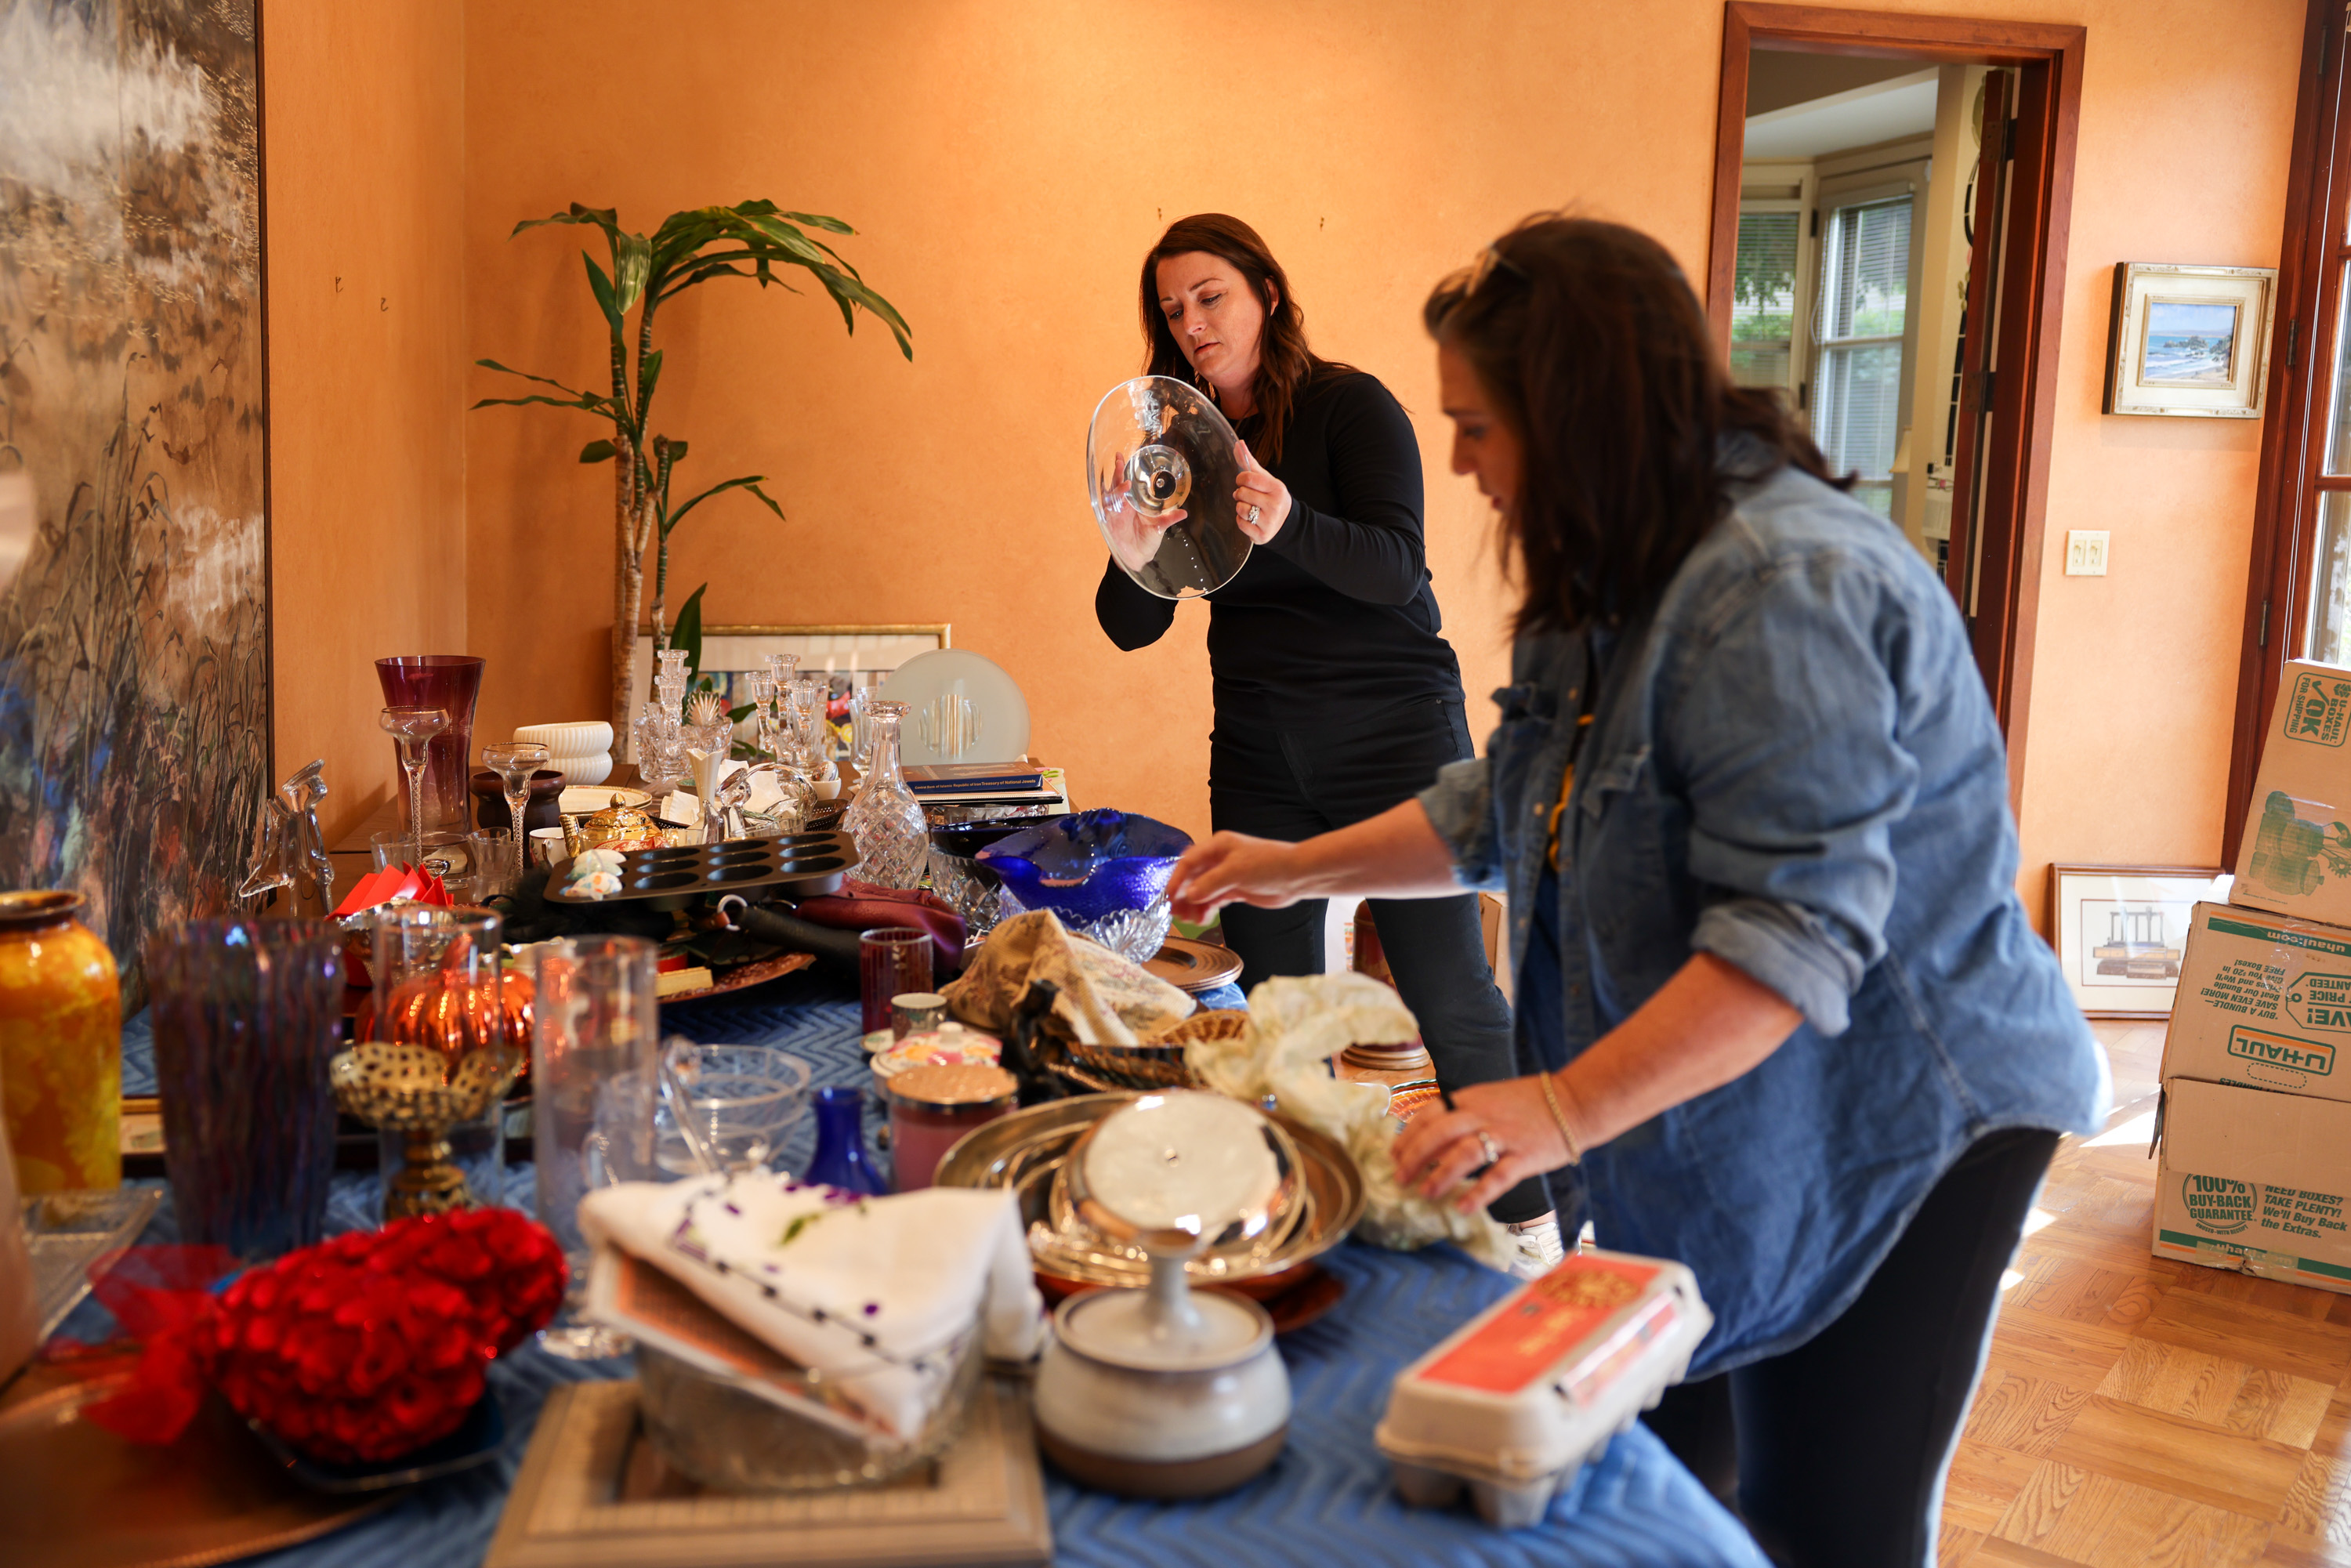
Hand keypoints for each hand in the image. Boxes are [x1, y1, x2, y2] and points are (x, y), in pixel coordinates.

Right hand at [1100, 446, 1183, 572]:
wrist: (1137, 559)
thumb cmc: (1146, 542)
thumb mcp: (1160, 528)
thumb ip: (1170, 519)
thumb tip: (1184, 513)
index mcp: (1132, 503)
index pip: (1127, 482)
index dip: (1125, 470)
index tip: (1126, 458)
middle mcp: (1122, 506)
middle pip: (1116, 484)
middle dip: (1117, 471)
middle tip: (1120, 459)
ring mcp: (1115, 513)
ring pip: (1111, 494)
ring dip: (1116, 486)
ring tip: (1126, 481)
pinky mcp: (1110, 522)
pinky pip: (1109, 509)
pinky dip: (1114, 501)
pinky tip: (1121, 497)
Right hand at [1167, 830, 1309, 922]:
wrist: (1296, 875)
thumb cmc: (1269, 865)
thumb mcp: (1236, 871)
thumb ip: (1211, 883)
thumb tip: (1188, 895)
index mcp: (1218, 846)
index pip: (1189, 861)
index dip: (1177, 878)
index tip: (1169, 896)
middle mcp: (1220, 859)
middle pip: (1193, 877)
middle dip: (1183, 894)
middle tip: (1176, 913)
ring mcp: (1228, 875)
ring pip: (1203, 890)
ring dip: (1194, 905)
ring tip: (1190, 921)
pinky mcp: (1236, 889)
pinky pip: (1215, 899)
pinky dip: (1207, 909)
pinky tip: (1203, 919)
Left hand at [1233, 441, 1290, 543]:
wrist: (1286, 522)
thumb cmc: (1272, 497)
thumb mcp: (1265, 479)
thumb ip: (1250, 462)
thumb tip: (1238, 443)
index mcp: (1277, 489)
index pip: (1248, 477)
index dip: (1241, 479)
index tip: (1243, 482)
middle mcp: (1275, 505)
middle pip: (1242, 493)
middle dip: (1240, 494)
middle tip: (1248, 497)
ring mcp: (1268, 522)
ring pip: (1240, 509)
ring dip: (1241, 508)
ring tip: (1250, 508)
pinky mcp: (1261, 535)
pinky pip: (1240, 524)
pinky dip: (1241, 521)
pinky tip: (1251, 519)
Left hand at [1392, 1075, 1581, 1213]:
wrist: (1575, 1102)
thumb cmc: (1531, 1103)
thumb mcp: (1491, 1097)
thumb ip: (1465, 1112)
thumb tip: (1435, 1134)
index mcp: (1472, 1099)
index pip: (1430, 1115)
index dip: (1408, 1136)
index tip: (1394, 1155)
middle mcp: (1484, 1115)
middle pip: (1439, 1133)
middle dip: (1414, 1157)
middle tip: (1400, 1179)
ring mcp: (1505, 1135)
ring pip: (1464, 1154)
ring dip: (1441, 1175)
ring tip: (1426, 1193)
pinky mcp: (1526, 1156)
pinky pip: (1498, 1177)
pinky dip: (1479, 1193)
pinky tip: (1463, 1208)